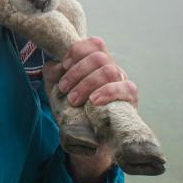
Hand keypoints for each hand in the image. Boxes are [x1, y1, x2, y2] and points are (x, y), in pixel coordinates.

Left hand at [43, 36, 138, 182]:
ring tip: (74, 99)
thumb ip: (53, 73)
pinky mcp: (130, 99)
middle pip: (99, 56)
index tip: (63, 65)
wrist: (86, 138)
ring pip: (109, 70)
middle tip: (64, 89)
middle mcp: (111, 69)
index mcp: (96, 63)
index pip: (94, 43)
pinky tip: (94, 101)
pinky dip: (108, 92)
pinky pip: (126, 88)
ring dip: (87, 84)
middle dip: (77, 72)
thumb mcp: (57, 89)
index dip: (78, 51)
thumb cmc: (72, 108)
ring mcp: (122, 83)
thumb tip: (56, 65)